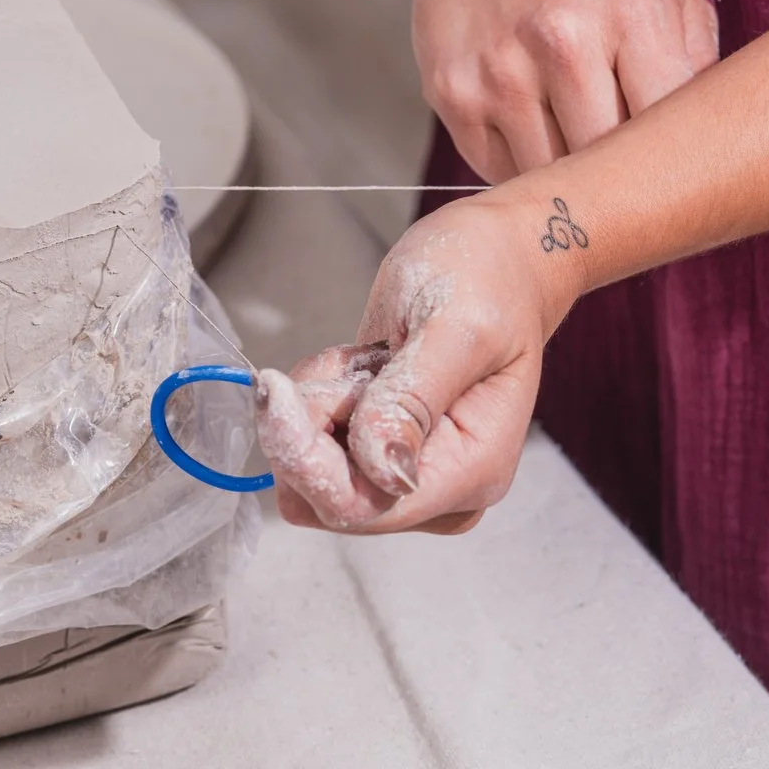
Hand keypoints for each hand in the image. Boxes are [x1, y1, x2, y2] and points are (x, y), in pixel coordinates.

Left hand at [255, 189, 584, 533]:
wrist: (492, 263)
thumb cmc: (485, 282)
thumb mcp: (455, 326)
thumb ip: (413, 398)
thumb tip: (383, 471)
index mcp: (471, 472)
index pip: (361, 505)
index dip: (304, 457)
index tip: (277, 391)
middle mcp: (436, 493)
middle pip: (323, 496)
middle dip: (314, 423)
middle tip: (359, 359)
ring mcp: (403, 479)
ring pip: (305, 473)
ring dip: (317, 405)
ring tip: (373, 357)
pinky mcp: (374, 461)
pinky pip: (308, 451)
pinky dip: (317, 401)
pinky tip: (363, 367)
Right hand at [406, 0, 718, 180]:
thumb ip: (699, 63)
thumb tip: (707, 149)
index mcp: (634, 13)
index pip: (667, 135)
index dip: (673, 164)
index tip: (674, 172)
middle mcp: (563, 42)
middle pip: (606, 167)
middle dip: (619, 177)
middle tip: (627, 174)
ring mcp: (499, 72)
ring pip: (550, 178)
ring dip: (566, 176)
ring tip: (578, 145)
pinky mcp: (451, 93)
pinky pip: (497, 171)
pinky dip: (520, 166)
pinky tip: (533, 130)